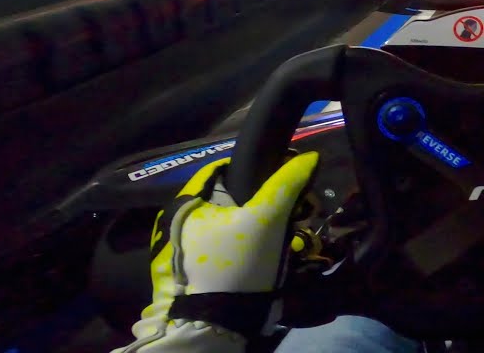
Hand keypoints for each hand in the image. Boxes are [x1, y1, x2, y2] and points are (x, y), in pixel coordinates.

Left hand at [116, 152, 318, 351]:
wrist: (215, 327)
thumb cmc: (235, 264)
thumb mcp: (267, 220)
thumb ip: (287, 183)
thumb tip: (309, 156)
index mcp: (182, 203)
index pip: (221, 168)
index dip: (254, 168)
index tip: (281, 177)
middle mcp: (173, 222)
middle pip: (225, 196)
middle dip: (259, 200)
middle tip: (287, 209)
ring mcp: (178, 249)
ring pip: (225, 221)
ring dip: (254, 222)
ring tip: (281, 232)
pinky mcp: (187, 271)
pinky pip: (219, 244)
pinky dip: (240, 243)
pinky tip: (261, 254)